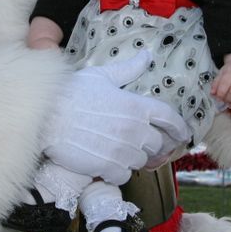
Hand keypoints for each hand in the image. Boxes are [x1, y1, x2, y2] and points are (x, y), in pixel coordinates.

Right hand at [41, 51, 190, 184]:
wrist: (47, 116)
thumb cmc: (72, 92)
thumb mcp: (101, 76)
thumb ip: (128, 69)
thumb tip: (146, 55)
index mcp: (136, 106)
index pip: (169, 118)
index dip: (179, 127)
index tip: (183, 134)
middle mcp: (134, 129)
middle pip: (157, 143)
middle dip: (150, 144)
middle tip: (138, 143)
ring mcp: (122, 150)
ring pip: (140, 161)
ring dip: (132, 157)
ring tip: (117, 150)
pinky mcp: (108, 167)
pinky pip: (123, 175)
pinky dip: (117, 171)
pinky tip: (106, 163)